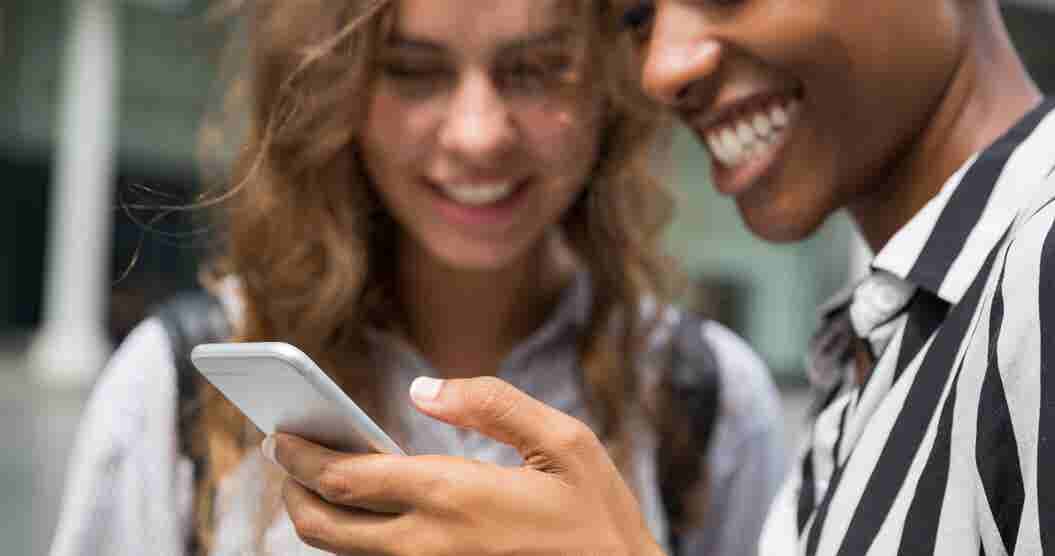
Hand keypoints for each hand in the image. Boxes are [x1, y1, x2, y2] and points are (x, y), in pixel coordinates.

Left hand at [264, 376, 665, 555]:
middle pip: (323, 527)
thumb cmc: (597, 515)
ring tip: (321, 479)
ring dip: (320, 516)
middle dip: (291, 491)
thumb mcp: (565, 441)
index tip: (278, 433)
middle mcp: (427, 546)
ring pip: (344, 555)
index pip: (344, 478)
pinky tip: (369, 509)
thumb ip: (491, 404)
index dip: (299, 455)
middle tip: (286, 459)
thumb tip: (423, 390)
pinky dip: (358, 539)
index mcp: (453, 497)